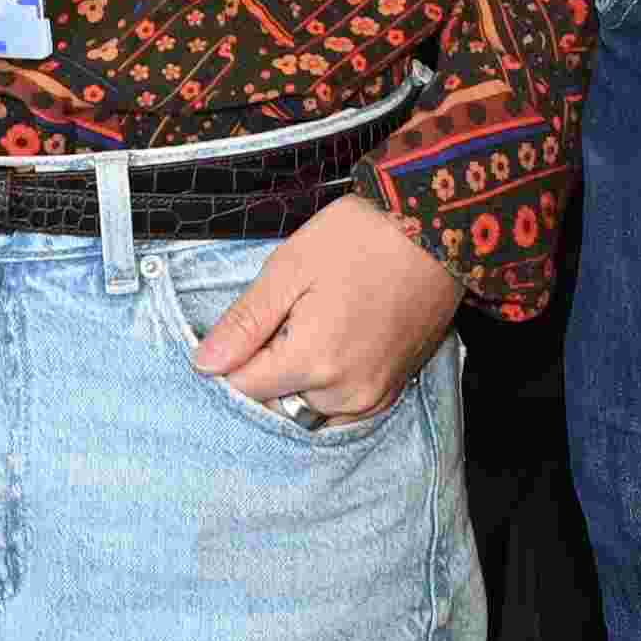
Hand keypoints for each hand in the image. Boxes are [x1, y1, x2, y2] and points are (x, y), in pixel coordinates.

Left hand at [194, 189, 465, 426]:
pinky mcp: (394, 389)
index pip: (244, 386)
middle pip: (276, 401)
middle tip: (288, 315)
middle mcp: (345, 392)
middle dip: (268, 368)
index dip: (237, 353)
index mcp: (313, 362)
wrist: (436, 232)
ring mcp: (374, 396)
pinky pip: (344, 408)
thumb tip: (204, 364)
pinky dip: (329, 386)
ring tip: (315, 326)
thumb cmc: (361, 240)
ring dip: (298, 380)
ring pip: (310, 408)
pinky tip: (336, 343)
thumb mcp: (289, 269)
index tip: (254, 320)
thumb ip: (246, 323)